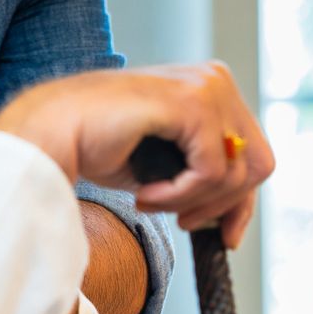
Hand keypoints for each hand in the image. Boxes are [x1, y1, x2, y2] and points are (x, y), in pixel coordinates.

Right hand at [0, 61, 273, 247]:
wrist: (54, 132)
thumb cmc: (100, 145)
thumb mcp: (166, 165)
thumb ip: (203, 175)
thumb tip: (234, 217)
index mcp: (212, 86)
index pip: (254, 153)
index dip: (242, 202)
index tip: (222, 235)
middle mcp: (215, 78)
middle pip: (258, 165)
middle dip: (222, 205)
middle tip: (182, 221)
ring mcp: (206, 86)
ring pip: (237, 173)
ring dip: (191, 202)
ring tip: (150, 199)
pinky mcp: (192, 102)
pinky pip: (212, 172)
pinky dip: (179, 195)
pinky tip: (145, 193)